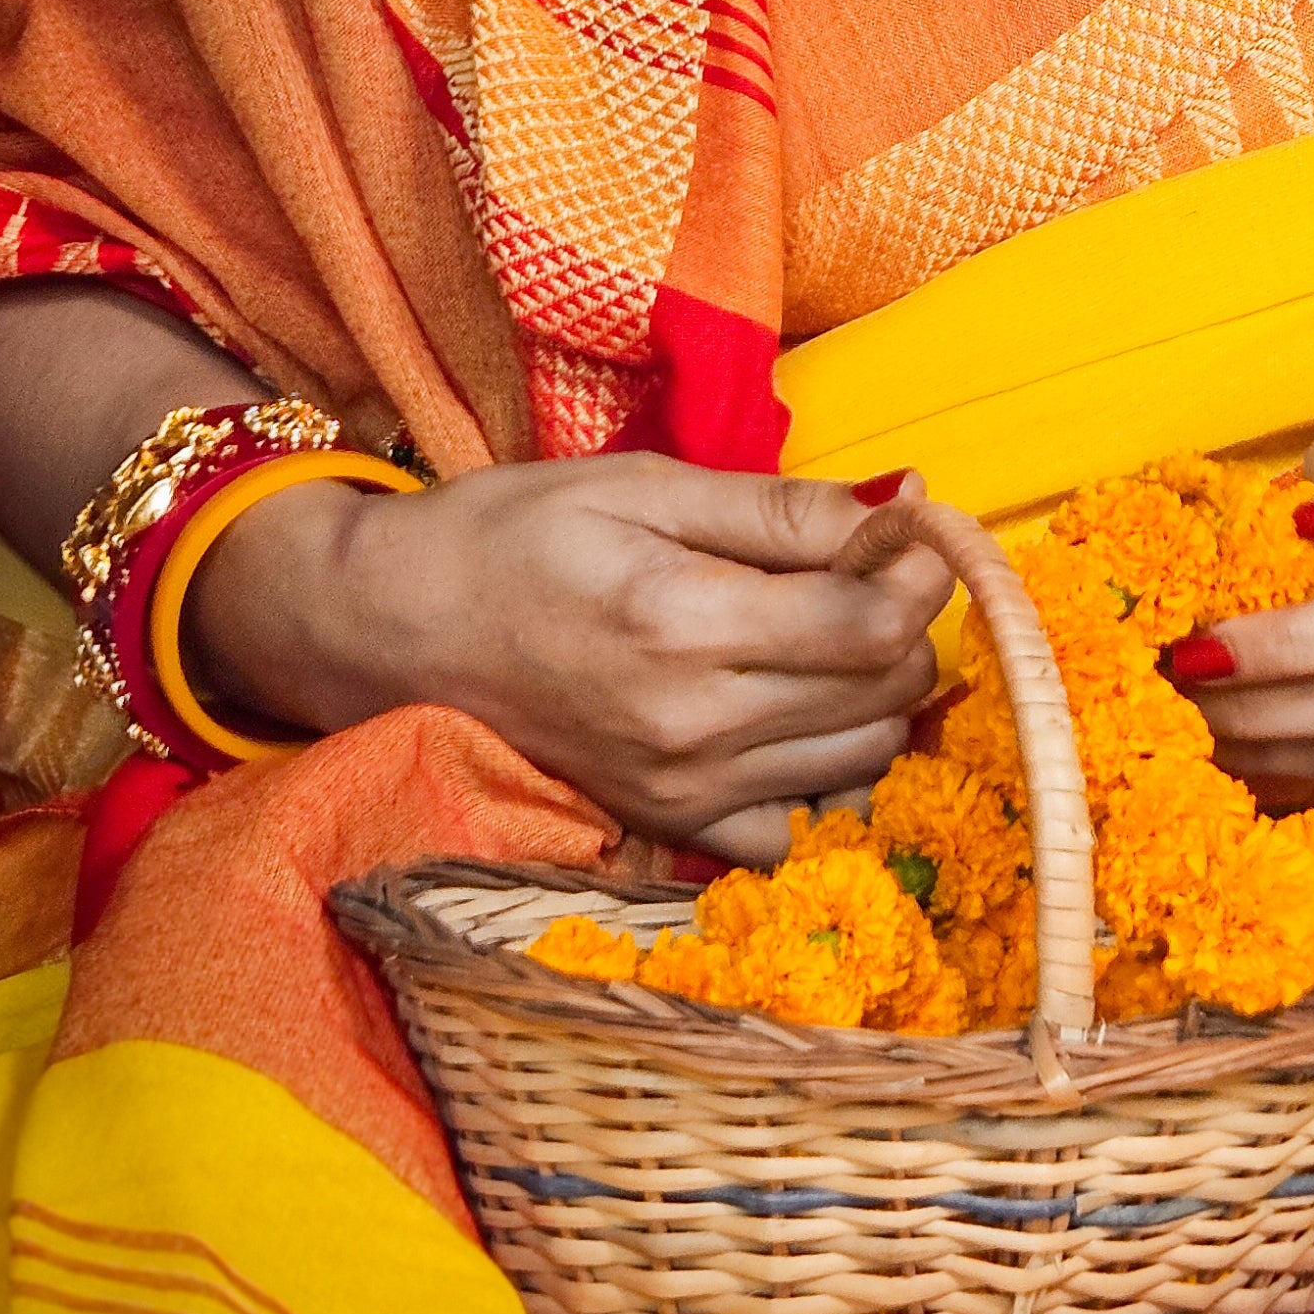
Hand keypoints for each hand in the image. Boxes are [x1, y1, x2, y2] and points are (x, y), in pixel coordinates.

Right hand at [190, 457, 951, 863]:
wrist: (389, 629)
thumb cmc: (513, 536)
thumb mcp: (644, 487)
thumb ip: (782, 509)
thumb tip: (907, 505)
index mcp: (685, 624)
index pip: (875, 624)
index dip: (924, 571)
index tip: (914, 529)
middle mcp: (692, 727)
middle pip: (884, 694)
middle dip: (908, 624)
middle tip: (876, 570)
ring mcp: (682, 792)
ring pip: (862, 759)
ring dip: (881, 694)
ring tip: (839, 632)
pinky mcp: (667, 827)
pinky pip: (799, 827)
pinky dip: (830, 775)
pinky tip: (805, 716)